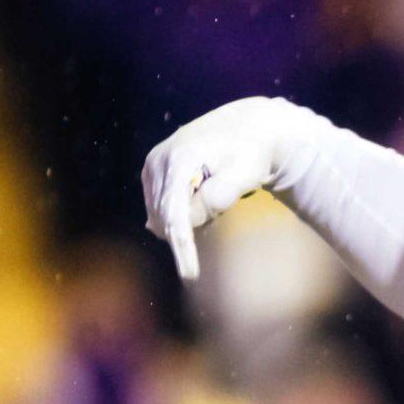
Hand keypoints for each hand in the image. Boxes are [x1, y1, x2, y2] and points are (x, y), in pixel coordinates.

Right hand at [139, 97, 310, 281]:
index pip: (174, 213)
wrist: (248, 129)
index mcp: (180, 158)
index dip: (181, 247)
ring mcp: (153, 166)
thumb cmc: (251, 153)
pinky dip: (182, 213)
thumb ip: (217, 198)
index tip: (190, 275)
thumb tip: (186, 222)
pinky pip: (163, 208)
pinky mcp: (153, 172)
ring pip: (163, 215)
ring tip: (216, 194)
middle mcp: (159, 160)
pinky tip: (201, 193)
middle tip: (223, 208)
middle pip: (165, 218)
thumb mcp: (243, 175)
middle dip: (189, 230)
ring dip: (187, 219)